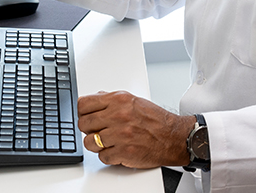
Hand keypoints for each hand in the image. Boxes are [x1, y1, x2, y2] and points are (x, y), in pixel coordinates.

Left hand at [77, 91, 194, 168]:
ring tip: (107, 141)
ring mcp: (120, 134)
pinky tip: (117, 149)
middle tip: (97, 130)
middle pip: (83, 124)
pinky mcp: (123, 152)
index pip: (83, 104)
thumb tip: (93, 99)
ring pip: (89, 142)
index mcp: (118, 100)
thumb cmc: (155, 120)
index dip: (82, 112)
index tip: (86, 116)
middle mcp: (118, 115)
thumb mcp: (133, 100)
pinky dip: (108, 155)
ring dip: (96, 144)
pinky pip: (102, 156)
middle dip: (88, 129)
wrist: (172, 137)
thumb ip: (111, 99)